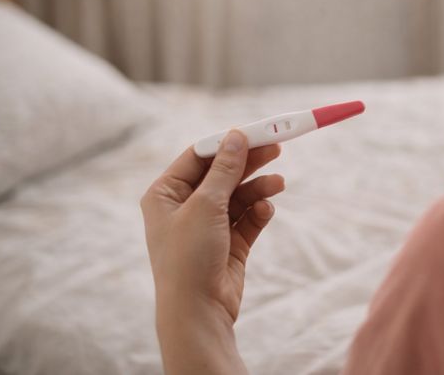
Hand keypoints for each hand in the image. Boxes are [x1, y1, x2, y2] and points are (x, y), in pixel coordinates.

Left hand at [141, 129, 284, 325]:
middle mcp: (184, 208)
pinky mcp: (228, 244)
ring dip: (258, 188)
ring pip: (239, 195)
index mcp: (165, 194)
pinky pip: (247, 218)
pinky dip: (259, 211)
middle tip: (277, 148)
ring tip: (278, 184)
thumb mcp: (206, 205)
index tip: (255, 131)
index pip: (198, 157)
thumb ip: (225, 169)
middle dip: (248, 162)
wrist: (197, 312)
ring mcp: (207, 227)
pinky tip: (267, 210)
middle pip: (222, 174)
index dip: (226, 143)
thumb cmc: (188, 258)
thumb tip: (236, 136)